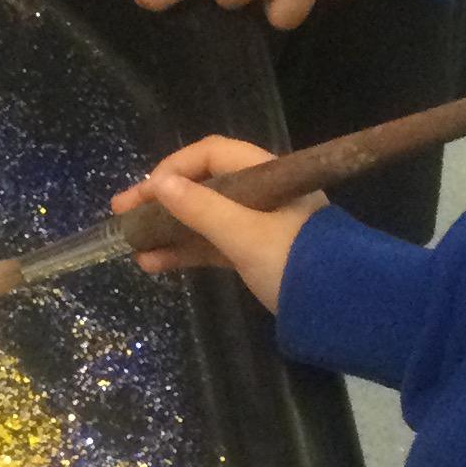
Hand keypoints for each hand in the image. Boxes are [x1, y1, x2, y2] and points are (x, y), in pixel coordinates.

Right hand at [110, 136, 321, 310]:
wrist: (342, 310)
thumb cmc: (295, 263)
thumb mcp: (244, 235)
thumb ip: (201, 209)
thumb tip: (161, 184)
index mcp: (268, 175)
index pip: (212, 156)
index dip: (174, 168)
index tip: (145, 192)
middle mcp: (264, 194)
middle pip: (204, 186)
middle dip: (162, 200)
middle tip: (122, 213)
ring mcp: (260, 226)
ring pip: (205, 218)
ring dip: (168, 229)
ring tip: (133, 245)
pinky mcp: (256, 254)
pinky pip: (213, 245)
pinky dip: (186, 251)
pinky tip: (154, 264)